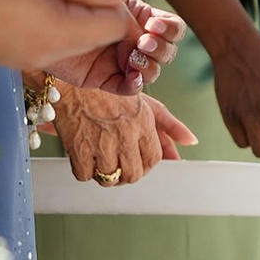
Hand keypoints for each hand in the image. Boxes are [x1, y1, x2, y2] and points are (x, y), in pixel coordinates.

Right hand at [0, 0, 130, 76]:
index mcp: (63, 34)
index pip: (117, 27)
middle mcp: (51, 55)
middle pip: (96, 34)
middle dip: (90, 3)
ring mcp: (31, 58)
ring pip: (72, 35)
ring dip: (68, 7)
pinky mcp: (15, 55)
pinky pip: (48, 39)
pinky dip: (48, 17)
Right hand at [53, 82, 195, 186]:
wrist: (68, 82)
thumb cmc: (107, 91)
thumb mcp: (144, 103)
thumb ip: (170, 125)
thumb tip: (192, 142)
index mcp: (143, 123)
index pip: (154, 159)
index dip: (145, 166)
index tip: (136, 163)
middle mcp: (125, 135)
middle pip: (133, 175)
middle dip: (125, 175)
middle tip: (117, 167)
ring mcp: (101, 143)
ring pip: (109, 178)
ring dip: (104, 174)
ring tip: (100, 161)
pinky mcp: (78, 148)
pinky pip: (85, 175)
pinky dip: (83, 171)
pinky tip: (84, 158)